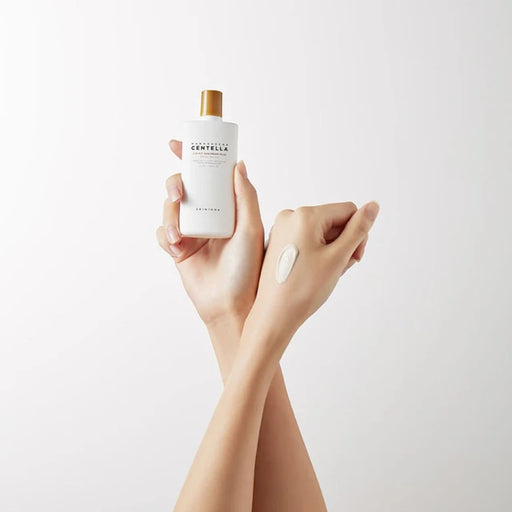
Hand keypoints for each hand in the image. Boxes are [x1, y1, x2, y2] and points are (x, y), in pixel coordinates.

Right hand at [156, 141, 263, 326]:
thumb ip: (245, 196)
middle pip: (184, 188)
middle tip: (179, 192)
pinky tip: (176, 248)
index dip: (192, 157)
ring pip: (169, 209)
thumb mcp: (251, 229)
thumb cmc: (248, 269)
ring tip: (178, 235)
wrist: (231, 304)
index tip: (177, 144)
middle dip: (175, 184)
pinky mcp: (179, 249)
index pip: (209, 176)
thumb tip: (238, 164)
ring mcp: (193, 232)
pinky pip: (162, 234)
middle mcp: (209, 216)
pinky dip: (165, 237)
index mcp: (228, 208)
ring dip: (169, 216)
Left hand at [246, 201, 378, 343]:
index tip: (353, 258)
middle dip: (343, 243)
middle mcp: (290, 216)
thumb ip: (358, 229)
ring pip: (321, 232)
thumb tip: (373, 205)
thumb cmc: (303, 289)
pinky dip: (316, 253)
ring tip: (324, 274)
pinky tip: (313, 273)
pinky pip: (306, 240)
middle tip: (338, 269)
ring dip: (331, 250)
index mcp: (305, 215)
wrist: (274, 315)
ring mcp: (282, 229)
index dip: (358, 234)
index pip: (348, 211)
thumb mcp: (338, 257)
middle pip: (333, 220)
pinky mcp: (278, 242)